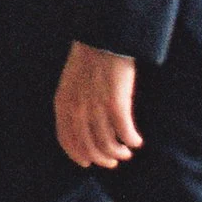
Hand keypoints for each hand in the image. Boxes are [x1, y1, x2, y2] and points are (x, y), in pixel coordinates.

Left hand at [54, 42, 140, 171]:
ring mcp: (96, 108)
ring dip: (119, 153)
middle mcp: (77, 109)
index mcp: (63, 103)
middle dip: (102, 159)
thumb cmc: (90, 58)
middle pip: (89, 148)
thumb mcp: (71, 82)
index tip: (89, 164)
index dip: (78, 156)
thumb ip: (73, 104)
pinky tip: (137, 141)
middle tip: (114, 161)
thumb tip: (84, 128)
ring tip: (127, 151)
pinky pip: (125, 133)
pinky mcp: (116, 104)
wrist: (104, 37)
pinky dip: (132, 140)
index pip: (67, 141)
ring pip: (108, 145)